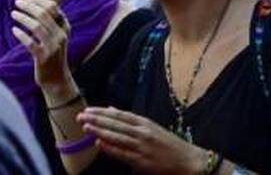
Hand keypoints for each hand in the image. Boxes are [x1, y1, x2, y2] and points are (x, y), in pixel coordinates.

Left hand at [11, 0, 70, 90]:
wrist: (57, 79)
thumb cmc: (53, 55)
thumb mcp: (56, 37)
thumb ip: (50, 23)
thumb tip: (34, 5)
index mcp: (65, 27)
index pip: (53, 7)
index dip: (39, 0)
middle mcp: (61, 35)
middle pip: (44, 14)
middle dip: (28, 6)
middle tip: (17, 2)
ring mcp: (53, 46)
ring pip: (36, 26)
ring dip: (23, 17)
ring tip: (13, 13)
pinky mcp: (43, 57)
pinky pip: (30, 43)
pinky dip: (21, 35)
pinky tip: (14, 30)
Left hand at [78, 107, 210, 174]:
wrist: (188, 161)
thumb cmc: (170, 146)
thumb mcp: (152, 128)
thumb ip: (131, 120)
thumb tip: (111, 109)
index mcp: (145, 123)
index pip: (119, 115)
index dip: (103, 112)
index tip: (89, 110)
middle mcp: (143, 132)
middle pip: (116, 124)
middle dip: (97, 120)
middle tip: (81, 116)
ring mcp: (142, 146)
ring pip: (117, 136)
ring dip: (100, 131)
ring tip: (86, 127)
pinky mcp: (142, 161)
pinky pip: (123, 153)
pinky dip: (111, 148)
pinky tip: (100, 143)